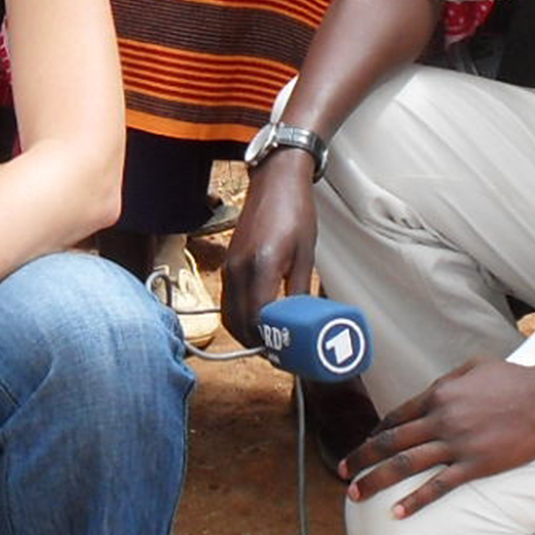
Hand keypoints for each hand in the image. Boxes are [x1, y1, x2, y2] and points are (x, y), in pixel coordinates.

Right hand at [220, 154, 320, 346]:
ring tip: (270, 341)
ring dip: (246, 333)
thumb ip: (299, 290)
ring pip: (230, 315)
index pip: (258, 319)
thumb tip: (302, 323)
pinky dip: (240, 317)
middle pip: (239, 323)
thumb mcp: (306, 254)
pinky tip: (259, 321)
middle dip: (257, 344)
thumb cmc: (295, 212)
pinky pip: (228, 301)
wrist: (275, 181)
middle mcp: (239, 270)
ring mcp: (230, 267)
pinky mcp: (229, 264)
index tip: (286, 353)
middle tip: (280, 354)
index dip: (270, 341)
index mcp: (262, 266)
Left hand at [340, 355, 534, 514]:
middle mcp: (441, 418)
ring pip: (405, 464)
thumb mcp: (475, 367)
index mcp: (439, 393)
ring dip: (376, 480)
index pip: (397, 417)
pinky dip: (414, 500)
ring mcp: (457, 443)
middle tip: (343, 472)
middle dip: (363, 458)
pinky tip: (397, 513)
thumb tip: (434, 390)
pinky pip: (439, 486)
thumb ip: (449, 379)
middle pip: (391, 441)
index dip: (377, 433)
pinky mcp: (477, 464)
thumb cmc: (517, 378)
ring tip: (356, 494)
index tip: (364, 446)